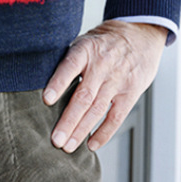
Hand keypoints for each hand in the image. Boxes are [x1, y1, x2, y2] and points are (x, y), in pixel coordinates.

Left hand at [43, 20, 167, 152]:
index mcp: (86, 49)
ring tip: (67, 146)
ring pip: (97, 109)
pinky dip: (104, 133)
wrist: (139, 35)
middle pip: (83, 96)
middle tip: (55, 139)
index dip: (58, 83)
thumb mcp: (84, 40)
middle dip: (68, 120)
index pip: (70, 66)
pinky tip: (91, 144)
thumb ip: (68, 59)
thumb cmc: (103, 42)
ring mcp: (118, 80)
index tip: (46, 100)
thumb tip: (40, 79)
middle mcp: (102, 65)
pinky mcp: (130, 92)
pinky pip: (116, 117)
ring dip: (81, 130)